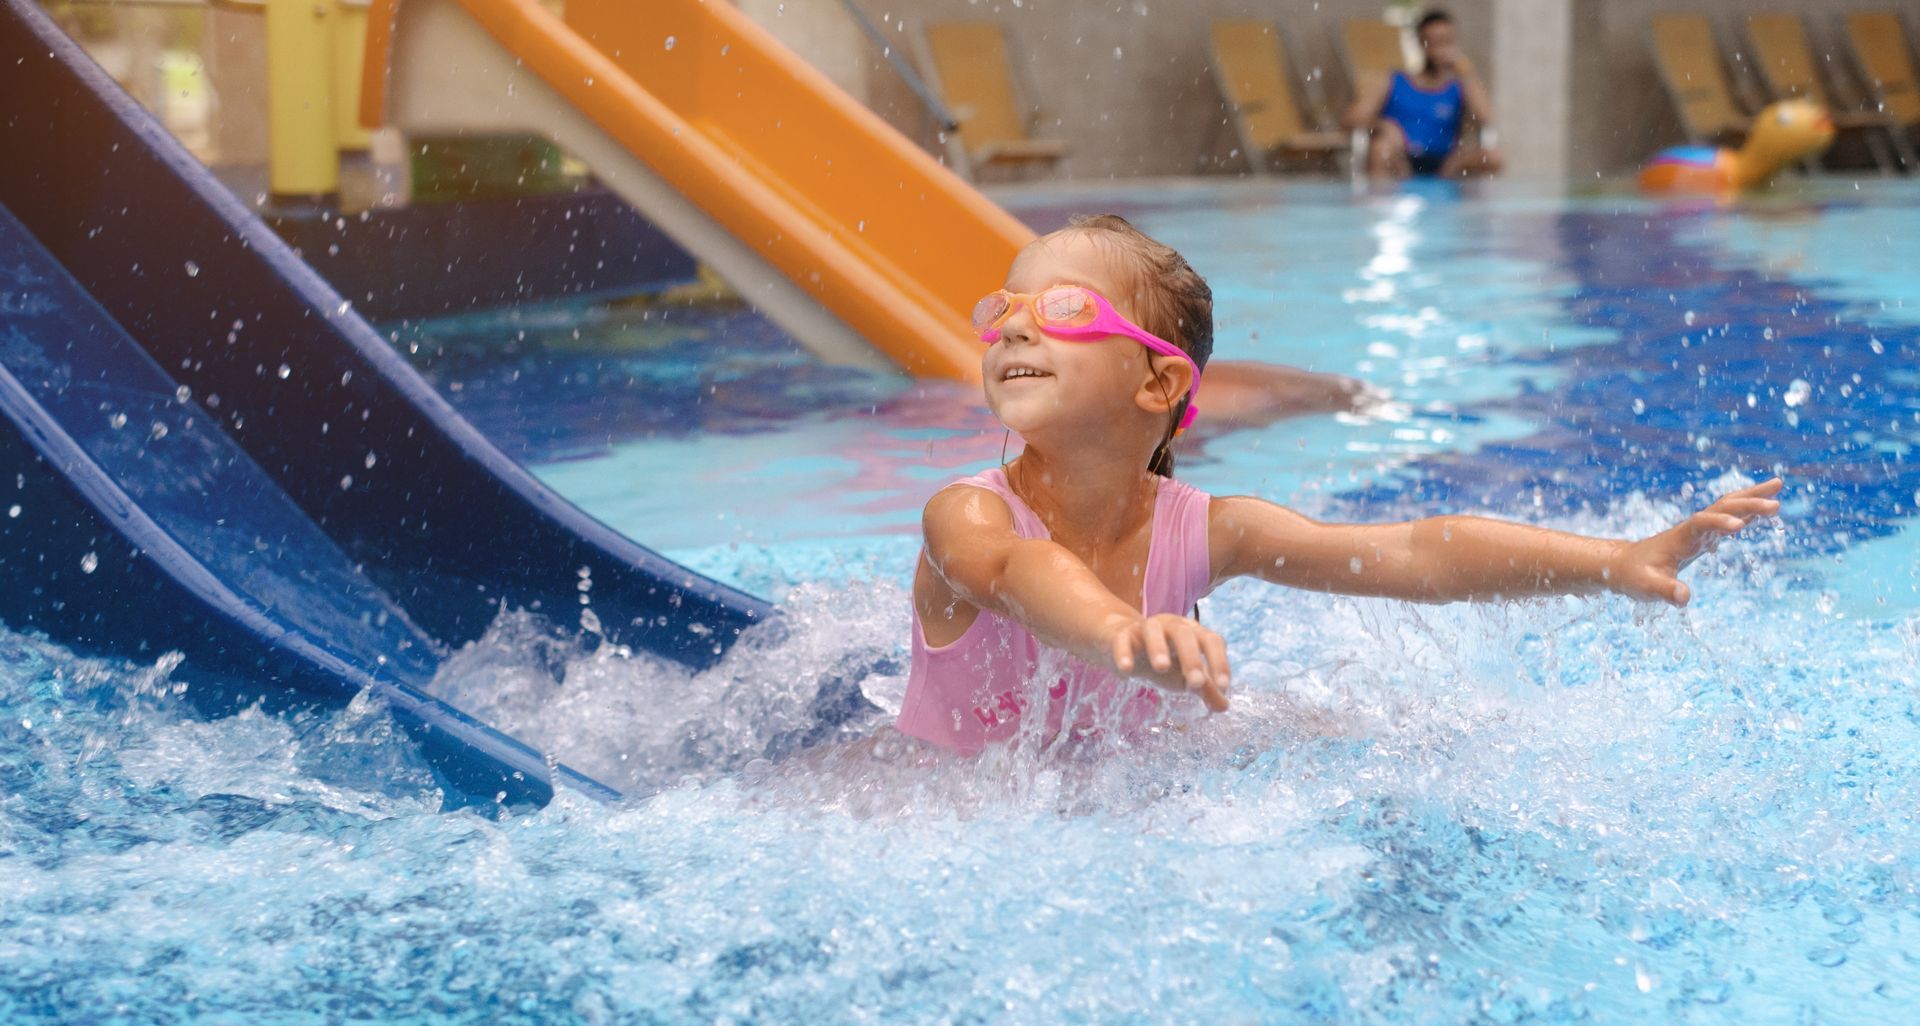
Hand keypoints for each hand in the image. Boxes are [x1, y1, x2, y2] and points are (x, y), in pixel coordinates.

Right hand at [1107, 613, 1230, 711]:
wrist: (1122, 644)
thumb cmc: (1161, 657)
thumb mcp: (1184, 674)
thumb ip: (1204, 688)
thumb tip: (1224, 707)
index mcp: (1192, 632)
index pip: (1211, 640)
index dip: (1219, 661)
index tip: (1223, 686)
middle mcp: (1170, 625)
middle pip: (1184, 634)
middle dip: (1192, 658)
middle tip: (1196, 684)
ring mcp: (1145, 628)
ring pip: (1153, 630)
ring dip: (1159, 647)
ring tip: (1161, 668)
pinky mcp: (1121, 635)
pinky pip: (1122, 640)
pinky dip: (1124, 653)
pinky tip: (1126, 671)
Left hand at [1607, 478, 1783, 605]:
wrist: (1624, 565)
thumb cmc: (1633, 576)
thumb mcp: (1646, 587)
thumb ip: (1665, 591)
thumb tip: (1684, 598)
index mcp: (1678, 538)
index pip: (1700, 524)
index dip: (1718, 522)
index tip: (1739, 526)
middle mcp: (1691, 529)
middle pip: (1720, 508)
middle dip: (1747, 505)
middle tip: (1776, 504)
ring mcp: (1699, 530)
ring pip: (1727, 507)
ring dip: (1752, 497)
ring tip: (1778, 484)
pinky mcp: (1704, 536)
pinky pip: (1728, 518)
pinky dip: (1747, 511)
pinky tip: (1764, 509)